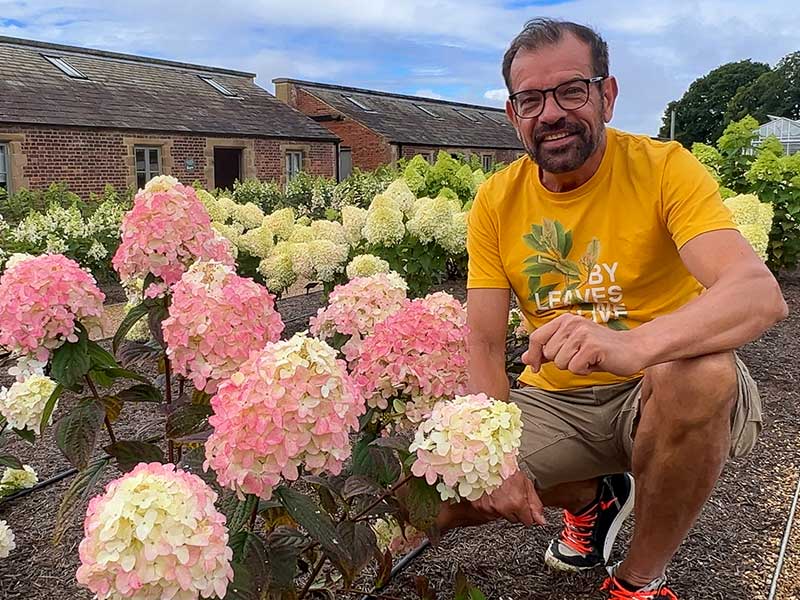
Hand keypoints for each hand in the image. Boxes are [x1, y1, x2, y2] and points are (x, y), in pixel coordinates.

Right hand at [469, 470, 545, 525]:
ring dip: (502, 508)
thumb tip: (541, 521)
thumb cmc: (508, 469)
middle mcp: (502, 508)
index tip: (523, 504)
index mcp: (517, 503)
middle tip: (511, 495)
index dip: (527, 512)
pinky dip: (491, 506)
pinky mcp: (479, 506)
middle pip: (514, 519)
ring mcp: (489, 507)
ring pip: (501, 516)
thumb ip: (535, 505)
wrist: (489, 461)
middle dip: (514, 510)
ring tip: (501, 493)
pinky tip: (492, 495)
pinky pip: (489, 513)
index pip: (527, 521)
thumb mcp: (527, 484)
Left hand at [521, 313, 645, 375]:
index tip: (536, 366)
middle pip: (548, 353)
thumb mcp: (571, 347)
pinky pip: (574, 368)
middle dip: (561, 362)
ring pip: (560, 362)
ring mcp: (582, 333)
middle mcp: (571, 323)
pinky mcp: (591, 346)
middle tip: (579, 357)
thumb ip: (547, 351)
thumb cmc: (600, 350)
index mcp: (564, 320)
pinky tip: (595, 363)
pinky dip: (584, 371)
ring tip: (587, 359)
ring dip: (573, 366)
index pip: (536, 337)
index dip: (533, 355)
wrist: (632, 349)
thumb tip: (524, 359)